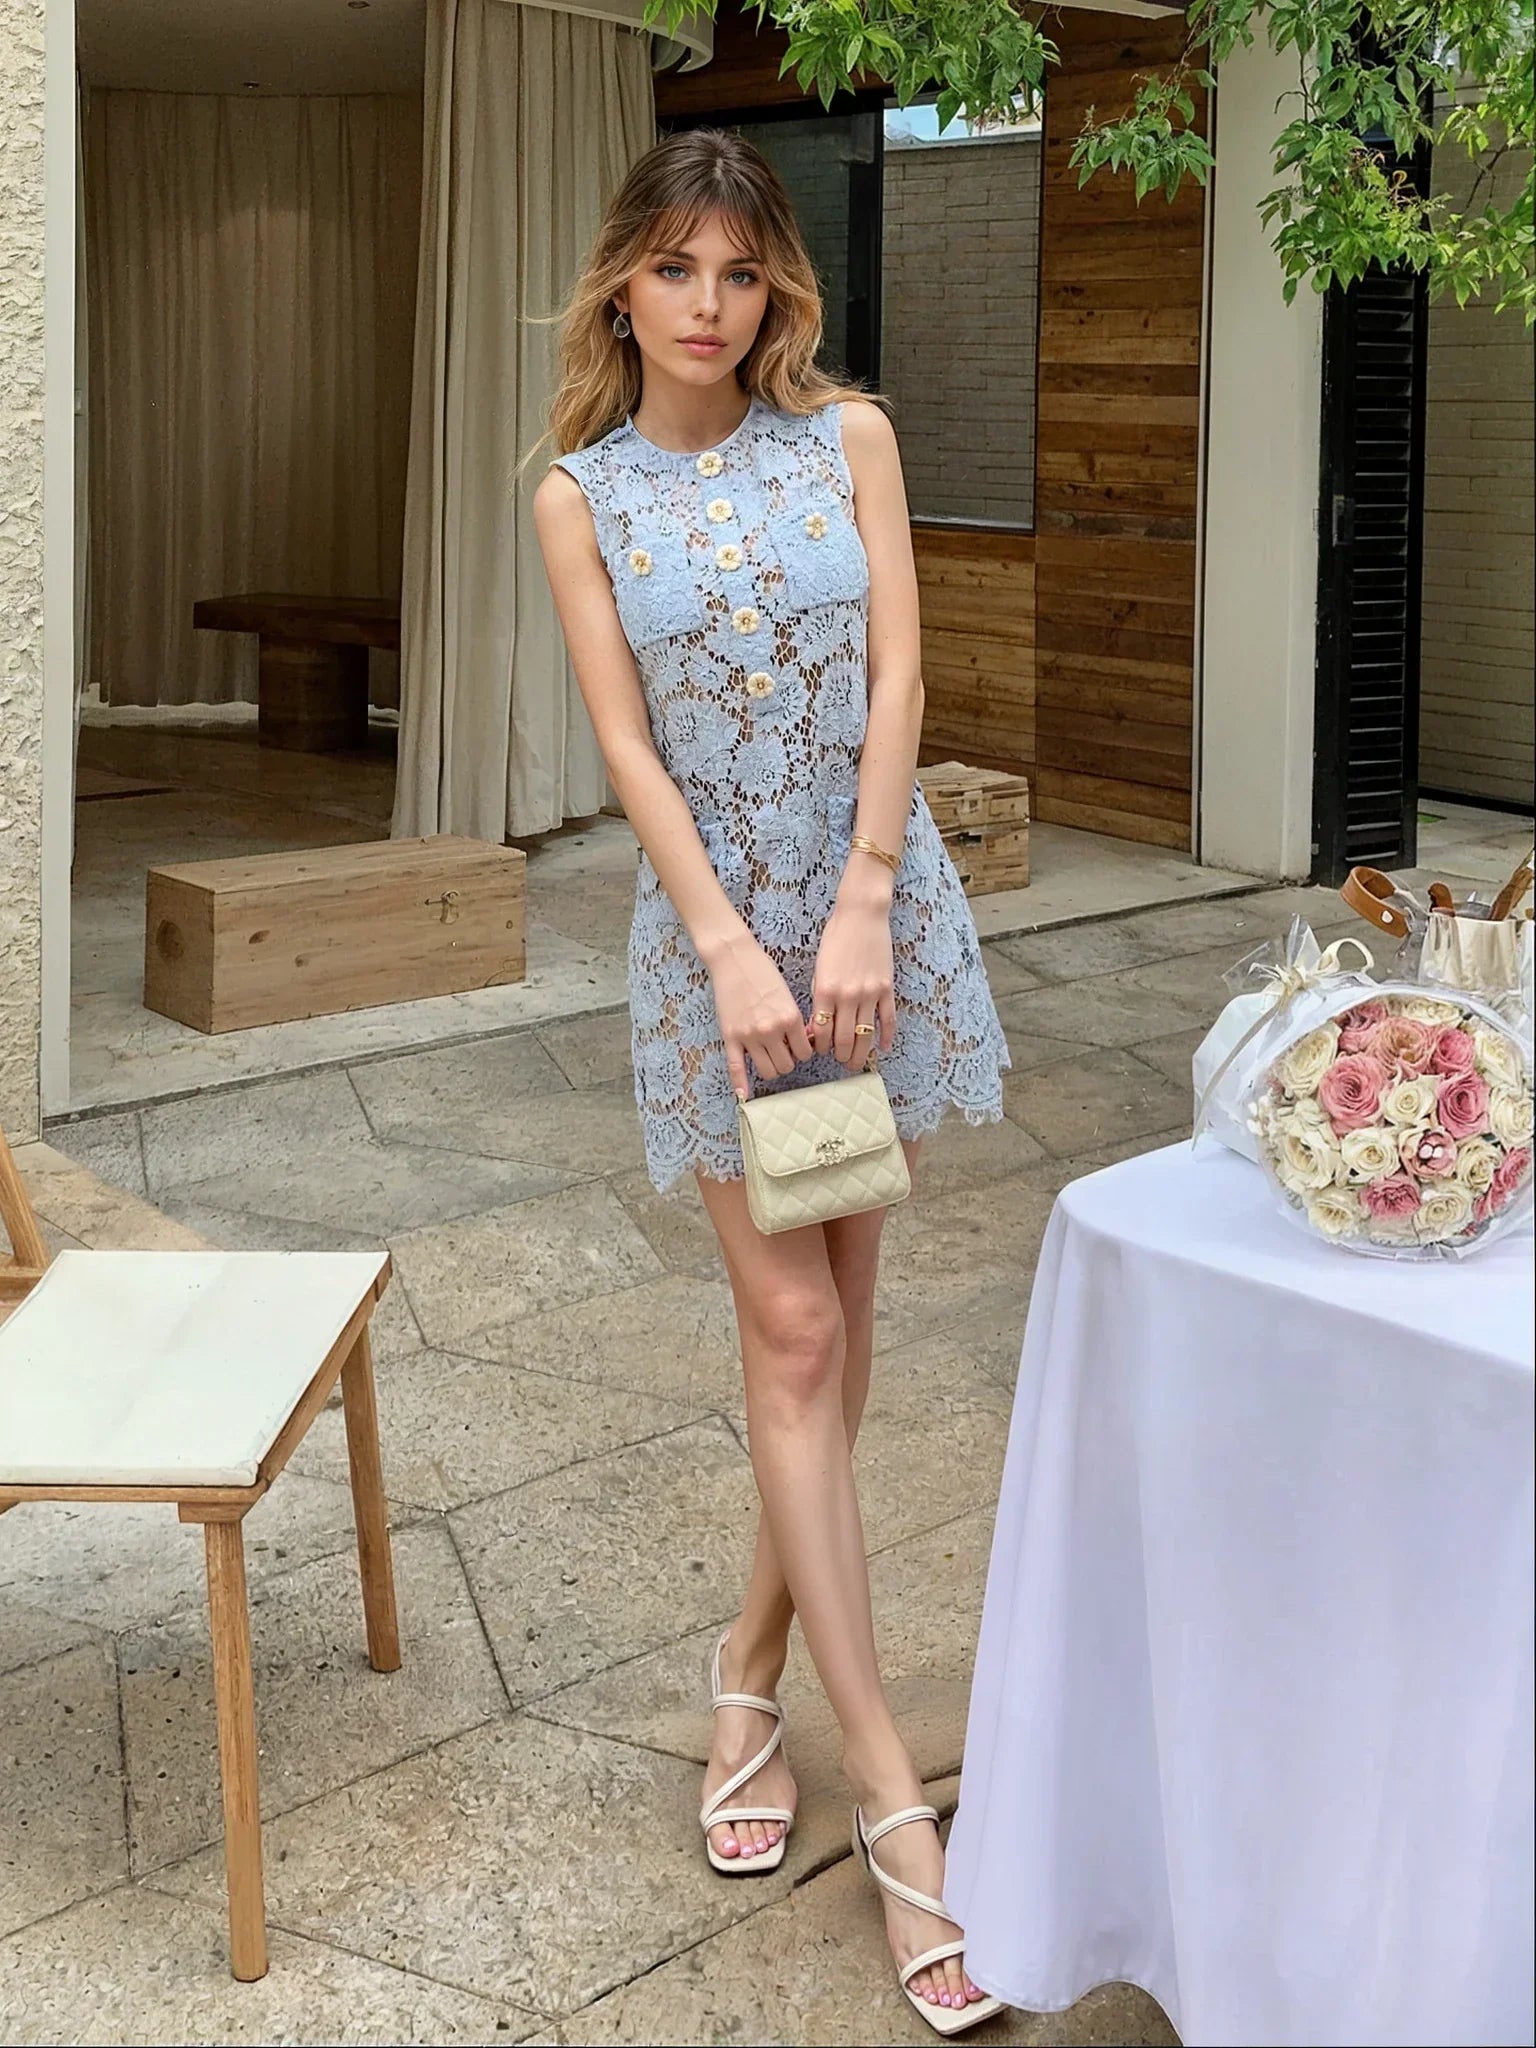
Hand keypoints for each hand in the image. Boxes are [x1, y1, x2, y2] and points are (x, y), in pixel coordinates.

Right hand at [709, 935, 815, 1099]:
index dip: (803, 1051)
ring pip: (768, 1070)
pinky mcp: (730, 1036)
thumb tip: (804, 1043)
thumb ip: (795, 1021)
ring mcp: (749, 1036)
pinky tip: (742, 1095)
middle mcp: (771, 1030)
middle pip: (786, 1065)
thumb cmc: (763, 972)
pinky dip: (740, 1083)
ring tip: (770, 1056)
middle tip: (784, 1050)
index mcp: (790, 1018)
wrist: (734, 958)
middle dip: (788, 1060)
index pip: (805, 1053)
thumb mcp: (787, 995)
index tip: (798, 1045)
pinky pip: (736, 1066)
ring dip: (771, 1067)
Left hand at [809, 897, 895, 1069]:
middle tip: (840, 1063)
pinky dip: (886, 1037)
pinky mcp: (887, 988)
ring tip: (857, 1063)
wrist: (861, 915)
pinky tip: (883, 1048)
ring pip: (866, 1034)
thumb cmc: (836, 938)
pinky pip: (888, 1019)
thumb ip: (819, 996)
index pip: (822, 1031)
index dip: (821, 1047)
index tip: (822, 1051)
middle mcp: (848, 995)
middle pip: (844, 1038)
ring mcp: (870, 993)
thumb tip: (818, 1025)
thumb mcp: (819, 967)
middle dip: (841, 1056)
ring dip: (860, 1053)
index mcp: (825, 990)